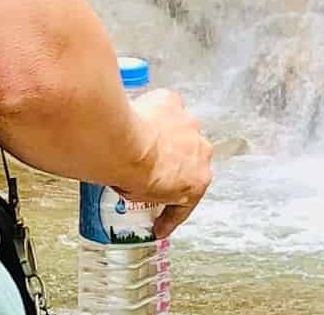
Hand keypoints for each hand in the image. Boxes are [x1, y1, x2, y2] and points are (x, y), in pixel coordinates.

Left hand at [120, 87, 211, 237]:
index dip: (170, 213)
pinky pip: (167, 107)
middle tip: (154, 167)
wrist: (122, 146)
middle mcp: (201, 150)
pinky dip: (156, 113)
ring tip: (144, 140)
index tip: (159, 221)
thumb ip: (151, 191)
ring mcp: (188, 123)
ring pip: (180, 130)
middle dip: (176, 162)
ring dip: (167, 135)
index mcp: (198, 180)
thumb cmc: (133, 174)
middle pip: (190, 157)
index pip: (186, 200)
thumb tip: (138, 187)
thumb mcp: (142, 198)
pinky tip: (141, 117)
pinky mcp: (173, 102)